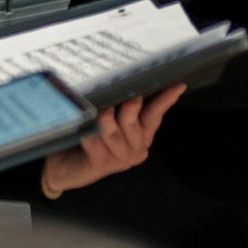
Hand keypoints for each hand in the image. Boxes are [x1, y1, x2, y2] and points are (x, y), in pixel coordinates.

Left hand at [42, 84, 183, 196]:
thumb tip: (127, 79)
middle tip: (123, 95)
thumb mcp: (111, 119)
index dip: (166, 99)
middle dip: (129, 106)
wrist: (68, 167)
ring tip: (98, 108)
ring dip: (104, 117)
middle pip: (134, 121)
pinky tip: (82, 128)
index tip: (178, 85)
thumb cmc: (92, 136)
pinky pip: (94, 141)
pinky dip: (87, 131)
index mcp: (142, 135)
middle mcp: (136, 148)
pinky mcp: (101, 164)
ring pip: (113, 131)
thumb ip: (121, 106)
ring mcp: (119, 158)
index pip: (155, 114)